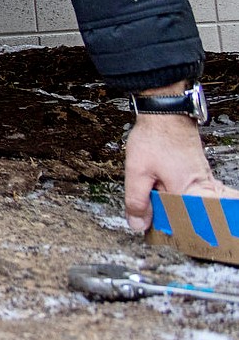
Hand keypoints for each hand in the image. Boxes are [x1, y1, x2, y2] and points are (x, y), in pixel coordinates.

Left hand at [124, 104, 235, 232]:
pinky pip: (188, 192)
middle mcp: (201, 190)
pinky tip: (161, 185)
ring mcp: (204, 182)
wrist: (167, 112)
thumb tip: (137, 224)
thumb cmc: (155, 137)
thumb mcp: (137, 171)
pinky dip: (174, 193)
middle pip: (184, 216)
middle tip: (149, 210)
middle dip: (166, 215)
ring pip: (186, 204)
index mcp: (187, 193)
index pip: (179, 224)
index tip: (148, 227)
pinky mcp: (200, 175)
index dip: (161, 227)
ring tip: (154, 192)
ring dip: (168, 203)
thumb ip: (136, 200)